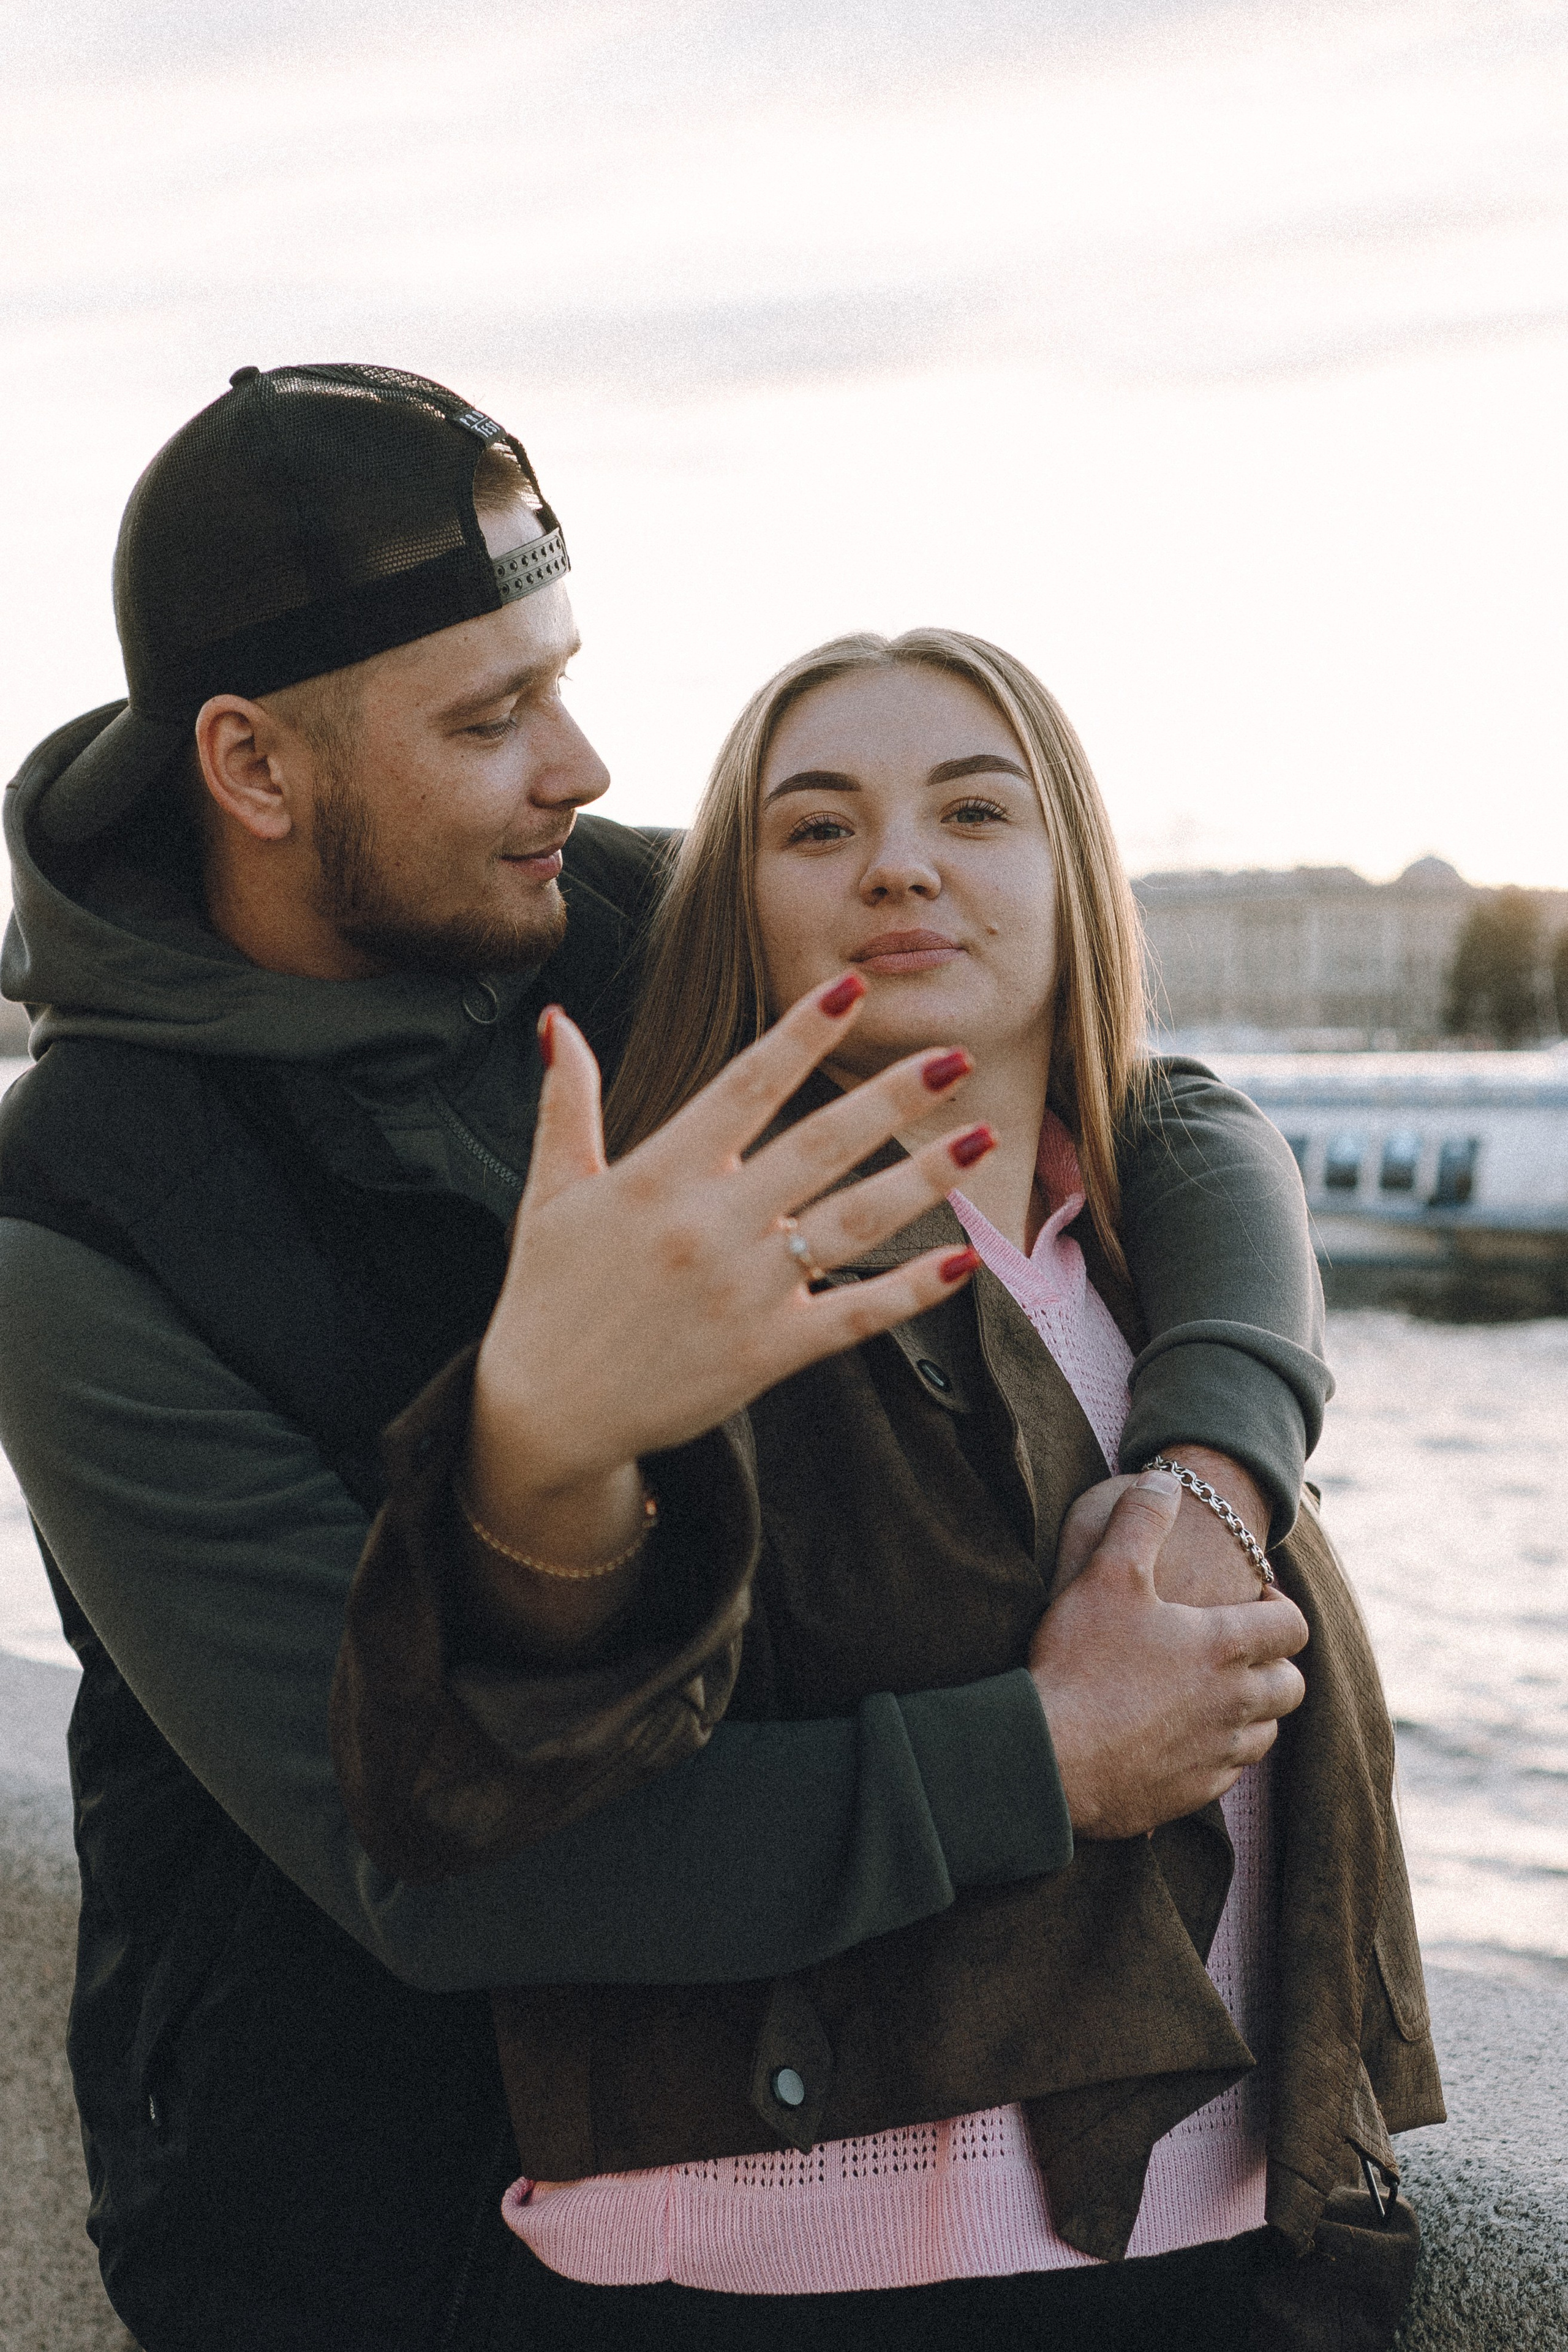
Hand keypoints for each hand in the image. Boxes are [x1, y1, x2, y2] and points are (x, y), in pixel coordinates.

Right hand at [465, 975, 990, 1550]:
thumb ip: (566, 1103)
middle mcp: (709, 1227)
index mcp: (658, 1176)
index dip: (802, 1035)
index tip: (854, 988)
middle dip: (894, 1096)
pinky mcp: (765, 1353)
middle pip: (821, 1144)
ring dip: (924, 1179)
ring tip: (981, 1138)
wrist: (544, 1414)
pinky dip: (910, 1289)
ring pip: (854, 1222)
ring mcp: (743, 1292)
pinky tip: (963, 1258)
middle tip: (954, 1054)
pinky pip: (854, 1314)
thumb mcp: (548, 1192)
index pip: (745, 1086)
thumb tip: (557, 1022)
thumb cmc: (547, 1295)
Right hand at [1030, 1470, 1307, 1838]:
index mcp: (1224, 1646)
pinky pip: (1228, 1774)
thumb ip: (1140, 1521)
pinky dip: (1218, 1753)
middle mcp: (1234, 1703)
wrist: (1050, 1757)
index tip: (1253, 1600)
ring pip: (1265, 1733)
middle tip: (1237, 1649)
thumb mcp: (1105, 1574)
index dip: (1281, 1606)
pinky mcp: (1193, 1793)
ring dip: (1252, 1711)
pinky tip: (1183, 1739)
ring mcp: (1216, 1754)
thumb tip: (1165, 1481)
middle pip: (1291, 1686)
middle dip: (1275, 1663)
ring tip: (1213, 1694)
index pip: (1293, 1625)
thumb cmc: (1080, 1661)